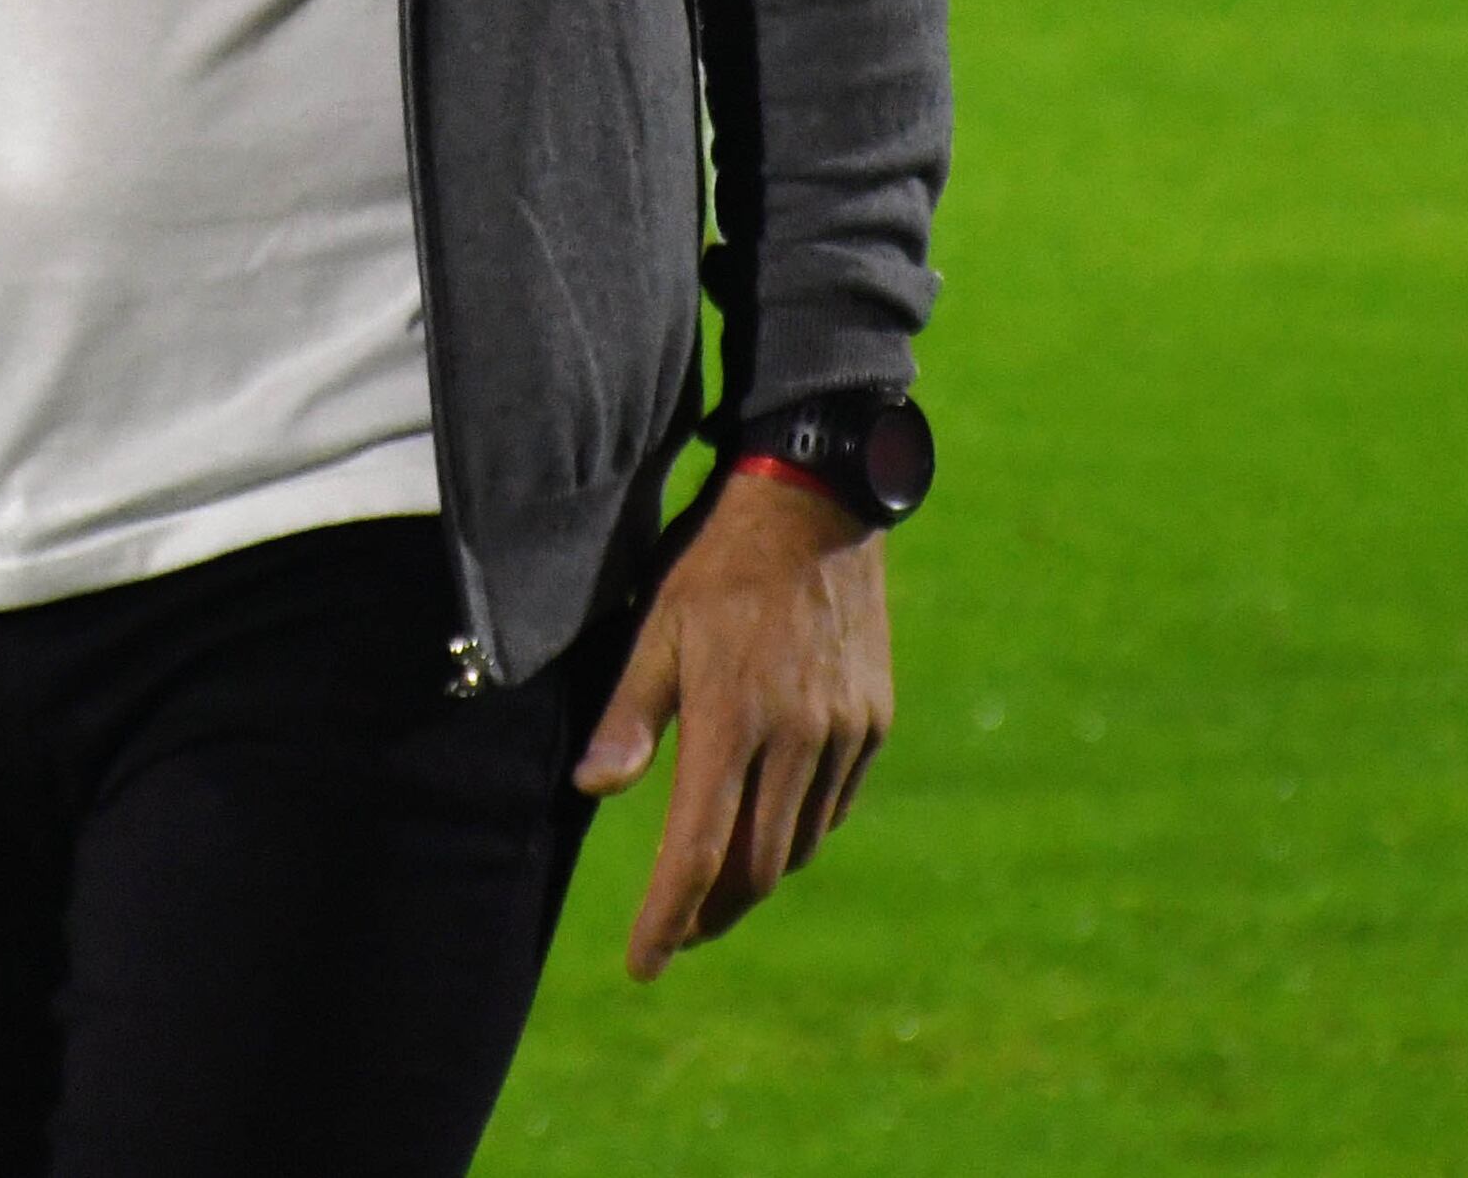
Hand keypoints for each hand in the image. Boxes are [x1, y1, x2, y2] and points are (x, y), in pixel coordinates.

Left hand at [573, 465, 893, 980]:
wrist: (817, 503)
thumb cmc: (715, 562)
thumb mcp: (655, 627)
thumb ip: (628, 715)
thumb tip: (593, 790)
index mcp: (732, 719)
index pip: (698, 852)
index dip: (668, 918)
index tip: (642, 965)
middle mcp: (797, 737)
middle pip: (757, 867)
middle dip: (713, 911)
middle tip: (678, 926)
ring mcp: (845, 731)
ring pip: (799, 842)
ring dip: (756, 870)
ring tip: (717, 872)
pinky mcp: (874, 719)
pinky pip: (835, 802)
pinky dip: (799, 825)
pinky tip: (770, 811)